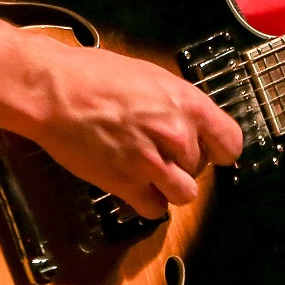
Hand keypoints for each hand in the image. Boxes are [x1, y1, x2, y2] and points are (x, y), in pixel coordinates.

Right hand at [28, 49, 243, 219]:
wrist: (54, 91)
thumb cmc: (93, 76)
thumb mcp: (149, 76)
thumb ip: (175, 104)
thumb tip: (190, 123)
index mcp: (187, 103)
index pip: (230, 143)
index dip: (218, 151)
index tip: (208, 152)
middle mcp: (176, 134)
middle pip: (200, 170)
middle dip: (181, 164)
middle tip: (156, 152)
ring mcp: (152, 162)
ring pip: (184, 195)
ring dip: (168, 188)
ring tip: (147, 172)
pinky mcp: (126, 183)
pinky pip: (154, 209)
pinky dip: (144, 201)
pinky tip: (131, 185)